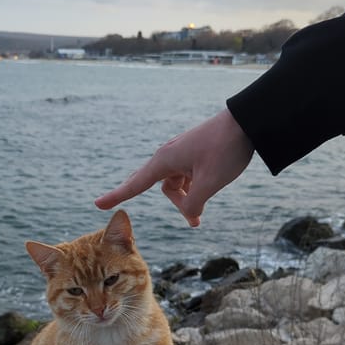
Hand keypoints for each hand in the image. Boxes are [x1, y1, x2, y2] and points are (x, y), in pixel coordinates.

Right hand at [95, 109, 253, 226]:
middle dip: (176, 205)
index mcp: (165, 160)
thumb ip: (193, 204)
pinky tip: (208, 195)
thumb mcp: (209, 183)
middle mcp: (169, 156)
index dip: (116, 196)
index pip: (135, 184)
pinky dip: (195, 189)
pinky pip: (187, 178)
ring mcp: (182, 154)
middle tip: (193, 220)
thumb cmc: (225, 150)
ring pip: (177, 186)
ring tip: (203, 214)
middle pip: (161, 188)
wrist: (247, 123)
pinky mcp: (194, 154)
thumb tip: (189, 214)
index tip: (97, 204)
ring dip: (189, 199)